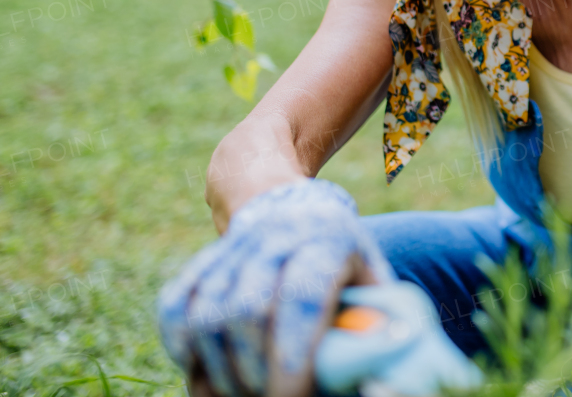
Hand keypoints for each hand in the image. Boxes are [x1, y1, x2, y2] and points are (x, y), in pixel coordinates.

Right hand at [156, 178, 394, 396]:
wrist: (288, 207)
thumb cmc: (340, 258)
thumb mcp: (369, 275)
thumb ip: (374, 320)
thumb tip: (380, 380)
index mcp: (327, 239)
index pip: (303, 298)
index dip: (294, 355)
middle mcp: (275, 238)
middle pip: (249, 311)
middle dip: (254, 372)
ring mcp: (232, 248)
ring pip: (208, 315)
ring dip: (219, 371)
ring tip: (240, 396)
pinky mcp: (200, 263)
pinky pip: (176, 307)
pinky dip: (182, 348)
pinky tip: (203, 376)